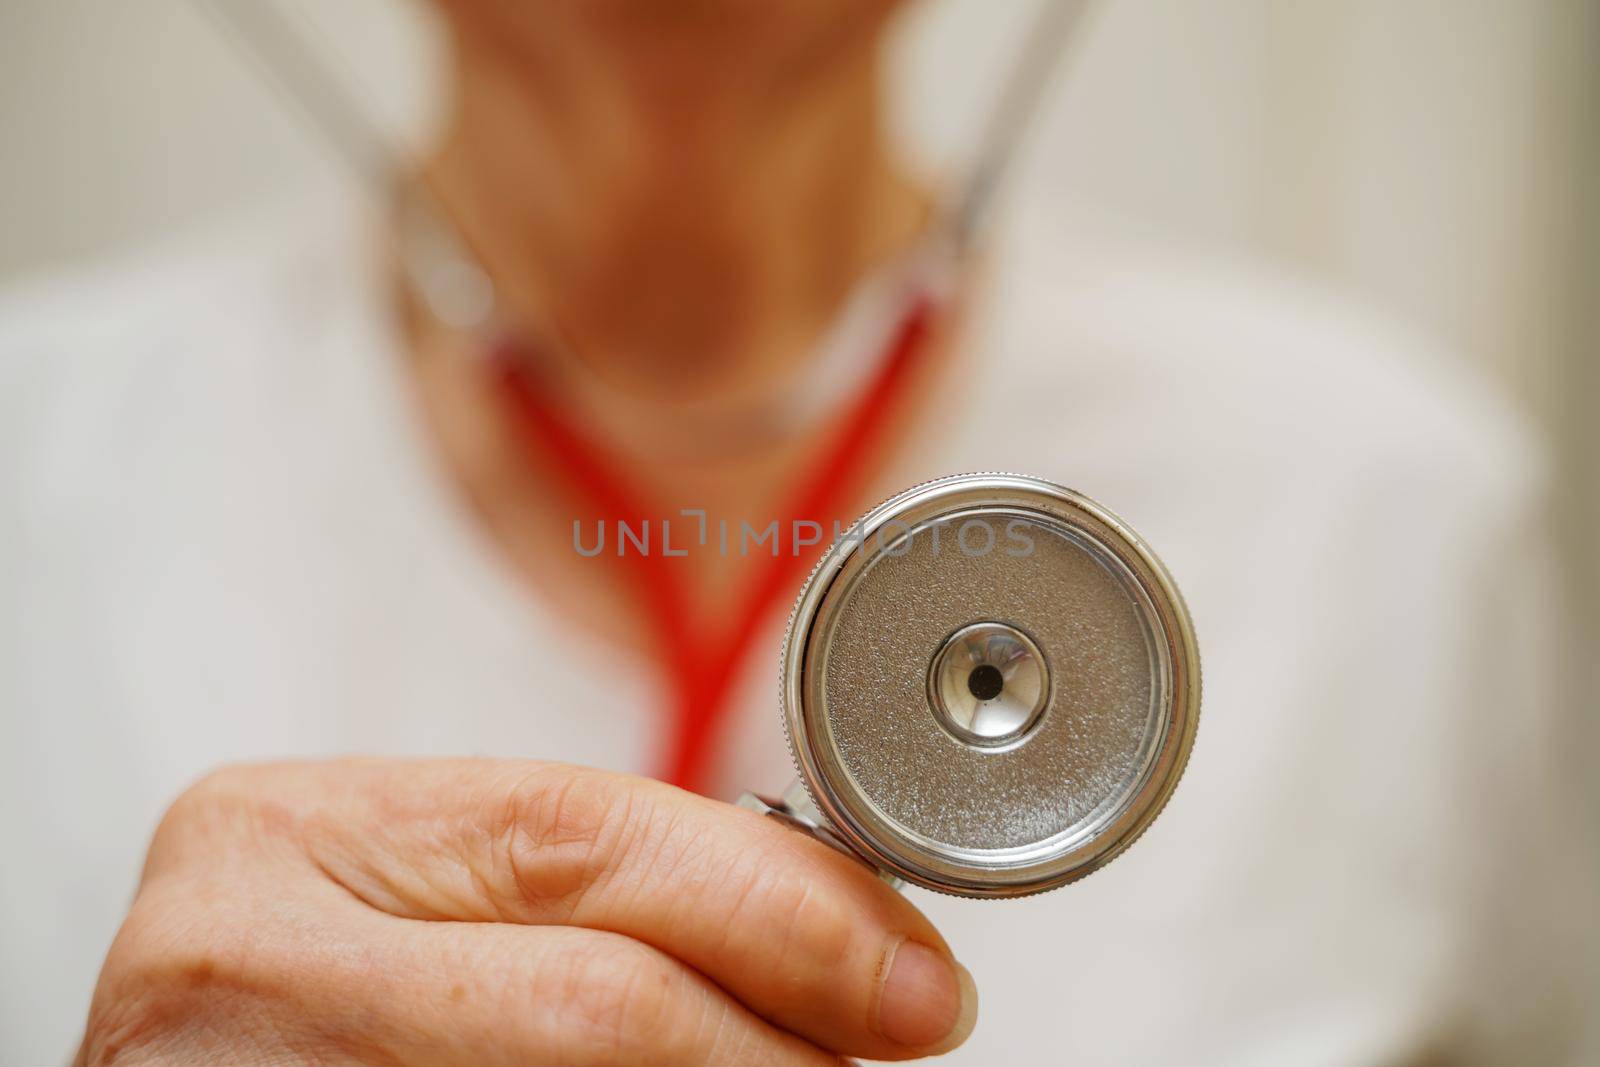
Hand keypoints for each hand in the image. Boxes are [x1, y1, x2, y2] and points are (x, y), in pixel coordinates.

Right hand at [76, 760, 976, 1064]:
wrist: (197, 1054)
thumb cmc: (302, 975)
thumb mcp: (414, 892)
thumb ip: (588, 891)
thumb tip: (841, 938)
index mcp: (282, 832)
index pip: (585, 838)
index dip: (779, 905)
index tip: (911, 971)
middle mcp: (235, 956)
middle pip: (594, 997)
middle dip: (783, 1029)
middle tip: (896, 1037)